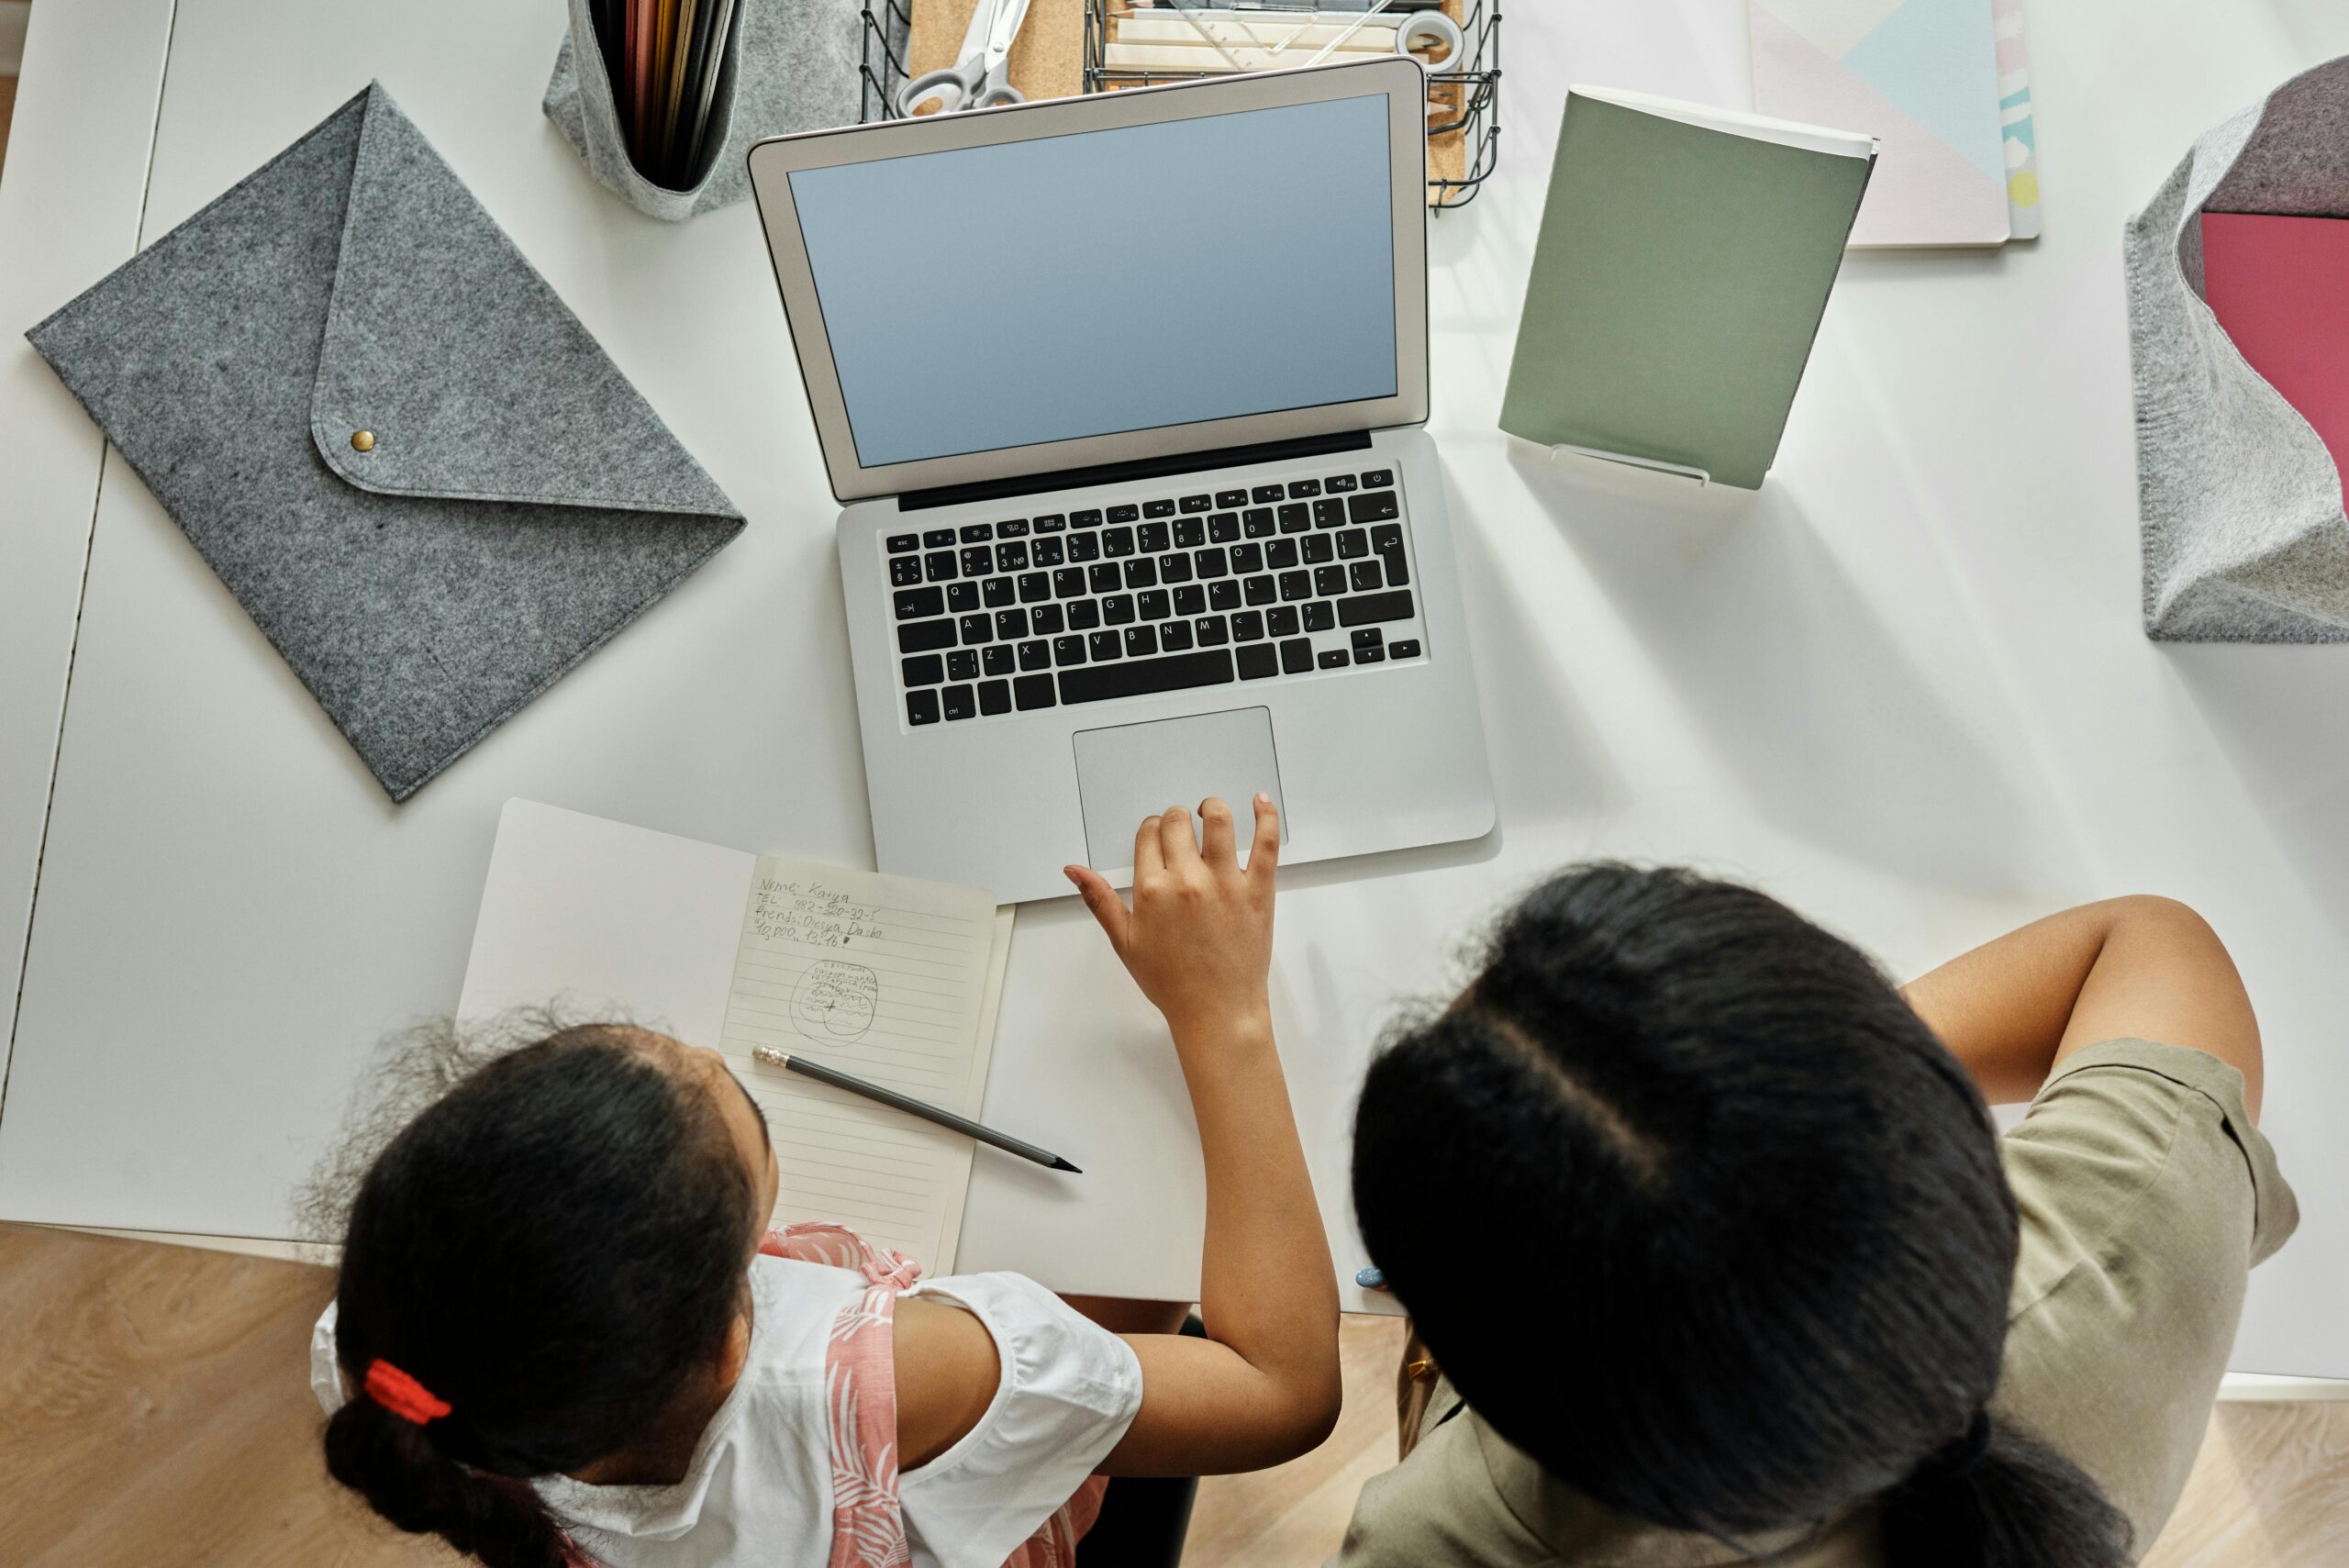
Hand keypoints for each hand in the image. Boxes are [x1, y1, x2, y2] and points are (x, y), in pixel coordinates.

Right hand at [1065, 795, 1279, 1041]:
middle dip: (1176, 820)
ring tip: (1210, 812)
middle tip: (1181, 832)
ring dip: (1212, 808)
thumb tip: (1073, 869)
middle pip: (1178, 822)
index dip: (1151, 830)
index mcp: (1152, 890)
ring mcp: (1226, 883)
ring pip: (1219, 821)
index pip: (1148, 834)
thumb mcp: (1125, 942)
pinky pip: (1266, 843)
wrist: (1217, 1012)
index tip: (1156, 837)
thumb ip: (1099, 899)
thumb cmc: (1171, 983)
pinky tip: (1260, 801)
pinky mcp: (1259, 891)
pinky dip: (1265, 816)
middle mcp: (1187, 880)